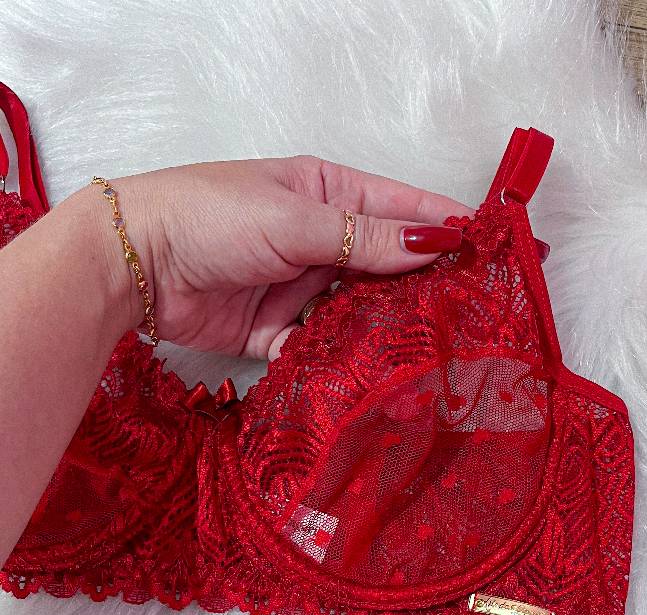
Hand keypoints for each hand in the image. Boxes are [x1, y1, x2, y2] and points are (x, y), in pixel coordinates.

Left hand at [96, 156, 473, 359]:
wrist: (135, 266)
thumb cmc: (209, 216)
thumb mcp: (295, 219)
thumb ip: (365, 239)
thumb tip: (435, 242)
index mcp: (330, 194)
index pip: (405, 209)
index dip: (453, 228)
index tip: (500, 251)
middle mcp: (322, 242)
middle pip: (390, 267)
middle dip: (428, 290)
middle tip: (475, 316)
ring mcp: (302, 288)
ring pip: (362, 313)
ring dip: (387, 330)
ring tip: (430, 352)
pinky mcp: (279, 333)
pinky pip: (322, 349)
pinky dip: (339, 360)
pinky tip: (367, 375)